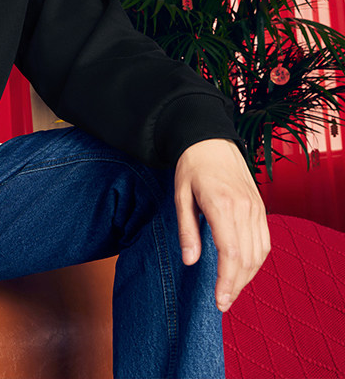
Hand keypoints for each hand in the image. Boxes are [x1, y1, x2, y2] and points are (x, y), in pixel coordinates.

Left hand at [174, 139, 269, 312]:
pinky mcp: (261, 208)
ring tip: (231, 290)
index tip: (220, 301)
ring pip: (259, 253)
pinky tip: (243, 269)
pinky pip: (265, 242)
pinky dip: (256, 260)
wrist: (211, 141)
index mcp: (222, 205)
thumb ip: (187, 229)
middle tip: (222, 302)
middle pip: (247, 258)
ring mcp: (256, 208)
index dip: (227, 281)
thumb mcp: (180, 195)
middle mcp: (244, 208)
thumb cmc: (191, 168)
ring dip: (247, 276)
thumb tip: (190, 261)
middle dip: (236, 285)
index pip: (230, 253)